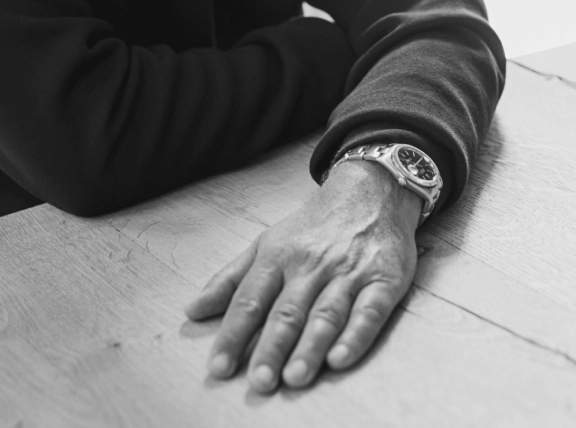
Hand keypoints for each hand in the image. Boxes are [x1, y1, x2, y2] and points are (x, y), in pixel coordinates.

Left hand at [184, 159, 420, 392]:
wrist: (370, 191)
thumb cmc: (312, 226)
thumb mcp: (266, 243)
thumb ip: (230, 279)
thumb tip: (192, 311)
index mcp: (278, 256)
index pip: (250, 299)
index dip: (234, 334)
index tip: (219, 367)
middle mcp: (311, 265)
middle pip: (288, 311)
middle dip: (272, 348)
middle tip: (259, 383)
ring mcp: (348, 273)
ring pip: (325, 314)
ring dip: (309, 347)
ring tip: (294, 378)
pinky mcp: (383, 281)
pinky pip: (369, 311)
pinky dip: (355, 336)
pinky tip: (340, 358)